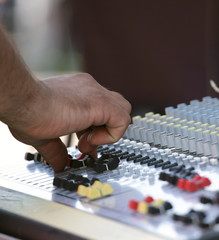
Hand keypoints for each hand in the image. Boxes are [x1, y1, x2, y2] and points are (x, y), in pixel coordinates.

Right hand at [7, 73, 130, 171]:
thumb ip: (56, 150)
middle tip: (85, 144)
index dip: (96, 131)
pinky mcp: (102, 103)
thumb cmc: (26, 112)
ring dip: (109, 132)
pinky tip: (91, 140)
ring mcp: (97, 94)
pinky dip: (112, 135)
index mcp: (78, 93)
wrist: (23, 102)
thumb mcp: (45, 135)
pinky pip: (123, 119)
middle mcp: (90, 90)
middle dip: (105, 131)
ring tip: (87, 142)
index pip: (102, 110)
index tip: (84, 145)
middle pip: (115, 108)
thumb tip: (59, 164)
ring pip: (123, 111)